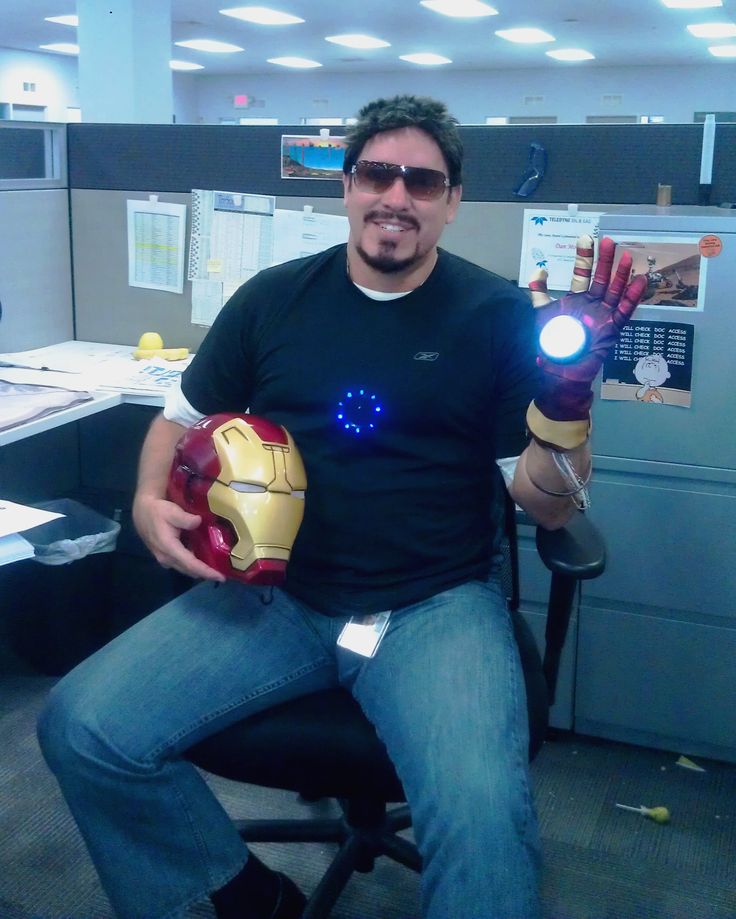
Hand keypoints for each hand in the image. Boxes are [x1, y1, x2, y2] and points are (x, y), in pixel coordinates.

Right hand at [132, 493, 224, 581]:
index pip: (190, 564)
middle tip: (222, 572)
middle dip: (206, 573)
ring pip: (185, 569)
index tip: (220, 577)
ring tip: (215, 567)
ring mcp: (164, 560)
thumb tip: (199, 521)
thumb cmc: (158, 511)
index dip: (206, 571)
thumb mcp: (172, 511)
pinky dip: (192, 564)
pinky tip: (203, 558)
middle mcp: (166, 558)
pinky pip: (181, 564)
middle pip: (190, 570)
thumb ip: (185, 518)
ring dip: (199, 569)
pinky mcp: (165, 558)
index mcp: (169, 548)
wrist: (143, 512)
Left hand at [529, 235, 646, 385]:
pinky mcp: (612, 327)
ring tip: (628, 256)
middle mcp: (592, 303)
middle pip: (601, 277)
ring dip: (621, 274)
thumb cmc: (551, 342)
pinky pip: (625, 311)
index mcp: (576, 298)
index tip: (587, 237)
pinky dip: (633, 297)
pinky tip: (640, 281)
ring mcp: (603, 314)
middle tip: (609, 241)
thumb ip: (539, 293)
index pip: (582, 272)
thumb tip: (540, 270)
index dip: (584, 256)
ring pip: (615, 290)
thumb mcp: (541, 314)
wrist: (560, 369)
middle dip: (605, 260)